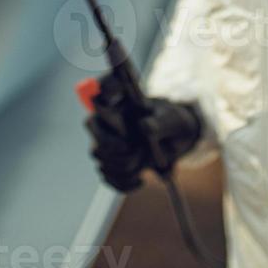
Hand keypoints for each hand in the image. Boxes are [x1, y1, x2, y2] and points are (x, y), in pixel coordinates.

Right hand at [81, 71, 202, 192]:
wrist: (177, 142)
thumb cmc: (173, 122)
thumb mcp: (174, 120)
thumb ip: (161, 122)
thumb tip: (144, 126)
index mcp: (123, 97)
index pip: (102, 84)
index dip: (104, 88)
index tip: (117, 95)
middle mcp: (109, 115)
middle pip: (90, 124)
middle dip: (112, 143)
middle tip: (136, 149)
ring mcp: (106, 139)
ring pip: (99, 155)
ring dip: (125, 164)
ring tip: (144, 161)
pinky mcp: (110, 161)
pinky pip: (106, 175)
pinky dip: (123, 182)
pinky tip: (140, 180)